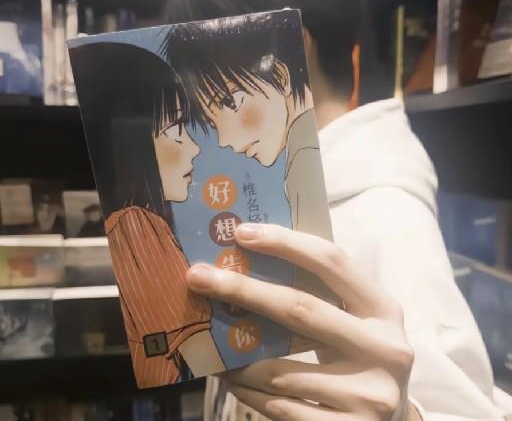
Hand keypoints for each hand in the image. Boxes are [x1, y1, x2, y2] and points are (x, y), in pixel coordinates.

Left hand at [187, 224, 419, 420]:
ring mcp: (369, 396)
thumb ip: (320, 294)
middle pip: (301, 309)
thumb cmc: (361, 353)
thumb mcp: (355, 319)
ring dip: (235, 354)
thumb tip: (250, 265)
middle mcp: (385, 350)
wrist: (393, 419)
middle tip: (199, 276)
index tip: (242, 233)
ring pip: (280, 370)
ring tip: (207, 336)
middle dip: (243, 290)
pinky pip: (281, 409)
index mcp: (384, 309)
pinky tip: (230, 377)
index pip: (332, 262)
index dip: (286, 243)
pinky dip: (248, 391)